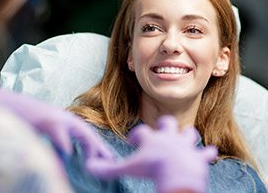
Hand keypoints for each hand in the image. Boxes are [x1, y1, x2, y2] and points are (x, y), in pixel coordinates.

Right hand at [0, 84, 112, 161]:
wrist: (3, 103)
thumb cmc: (22, 120)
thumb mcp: (43, 131)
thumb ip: (56, 142)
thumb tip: (66, 156)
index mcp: (63, 121)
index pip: (85, 133)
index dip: (97, 146)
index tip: (107, 158)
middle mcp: (62, 117)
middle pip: (87, 132)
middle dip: (99, 146)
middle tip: (111, 161)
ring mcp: (54, 116)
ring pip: (79, 130)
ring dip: (89, 144)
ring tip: (94, 160)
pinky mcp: (44, 118)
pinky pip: (57, 131)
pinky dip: (64, 142)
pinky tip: (68, 153)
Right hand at [87, 116, 216, 192]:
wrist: (177, 175)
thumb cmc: (151, 169)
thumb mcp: (127, 168)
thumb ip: (108, 168)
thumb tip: (89, 166)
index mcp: (152, 139)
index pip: (141, 131)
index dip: (136, 136)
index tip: (133, 143)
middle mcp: (169, 137)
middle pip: (168, 123)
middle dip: (165, 125)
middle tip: (161, 133)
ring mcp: (186, 145)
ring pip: (189, 133)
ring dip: (187, 136)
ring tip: (184, 140)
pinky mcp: (199, 157)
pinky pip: (206, 153)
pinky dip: (207, 154)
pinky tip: (209, 153)